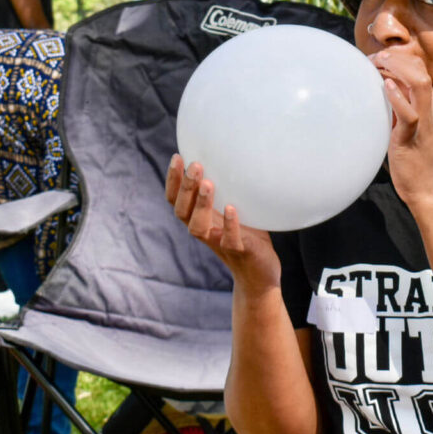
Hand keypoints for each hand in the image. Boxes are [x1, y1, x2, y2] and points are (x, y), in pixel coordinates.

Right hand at [165, 154, 281, 291]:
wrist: (259, 277)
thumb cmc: (247, 237)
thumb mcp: (235, 210)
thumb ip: (230, 190)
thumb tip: (234, 156)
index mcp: (200, 219)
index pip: (176, 200)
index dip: (173, 180)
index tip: (177, 157)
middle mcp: (205, 231)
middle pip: (183, 210)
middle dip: (186, 187)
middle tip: (195, 165)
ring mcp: (219, 243)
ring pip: (199, 227)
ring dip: (202, 205)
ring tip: (209, 184)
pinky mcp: (239, 252)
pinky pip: (229, 240)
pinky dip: (229, 225)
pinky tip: (232, 208)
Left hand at [370, 51, 432, 206]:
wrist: (430, 192)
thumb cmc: (417, 162)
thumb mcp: (411, 129)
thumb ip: (401, 111)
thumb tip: (381, 94)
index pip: (419, 72)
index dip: (398, 60)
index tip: (377, 61)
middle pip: (420, 71)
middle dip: (396, 58)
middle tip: (374, 58)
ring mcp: (427, 123)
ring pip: (420, 83)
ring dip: (397, 68)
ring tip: (379, 63)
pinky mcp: (415, 138)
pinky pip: (410, 114)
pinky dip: (396, 97)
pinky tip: (383, 87)